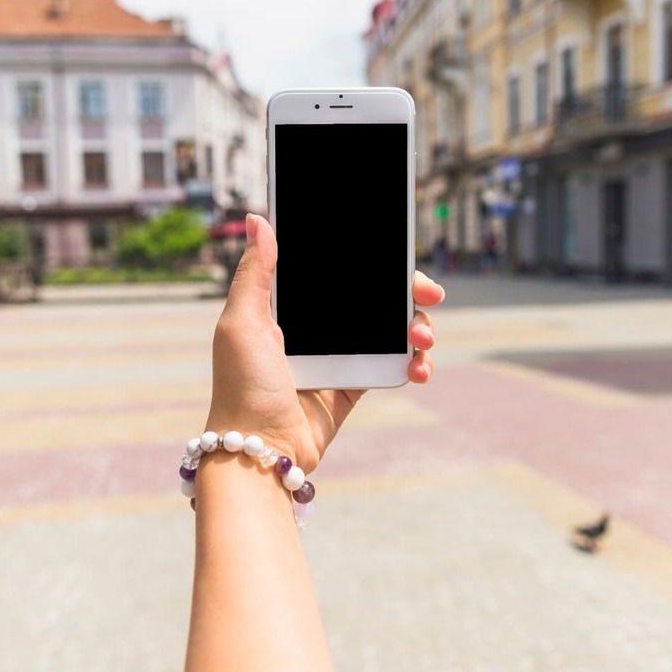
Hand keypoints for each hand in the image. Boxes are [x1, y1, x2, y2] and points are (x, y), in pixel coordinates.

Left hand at [207, 214, 443, 473]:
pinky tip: (420, 367)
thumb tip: (260, 220)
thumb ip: (256, 272)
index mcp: (289, 305)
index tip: (399, 258)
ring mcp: (337, 356)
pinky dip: (413, 363)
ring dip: (416, 327)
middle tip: (429, 295)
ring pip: (389, 328)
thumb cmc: (242, 386)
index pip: (338, 272)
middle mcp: (316, 327)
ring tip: (423, 339)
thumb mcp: (241, 322)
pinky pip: (392, 365)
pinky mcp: (353, 385)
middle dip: (405, 293)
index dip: (370, 263)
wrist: (258, 451)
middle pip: (371, 297)